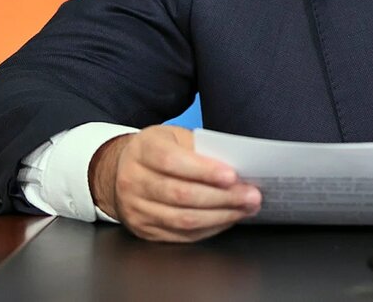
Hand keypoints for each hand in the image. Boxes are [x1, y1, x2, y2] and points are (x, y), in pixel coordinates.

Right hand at [88, 125, 260, 241]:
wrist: (121, 171)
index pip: (173, 162)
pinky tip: (227, 219)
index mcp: (143, 150)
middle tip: (251, 196)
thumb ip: (200, 150)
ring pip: (182, 219)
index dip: (204, 171)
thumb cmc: (158, 150)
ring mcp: (136, 208)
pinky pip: (181, 235)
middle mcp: (133, 180)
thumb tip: (237, 168)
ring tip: (245, 209)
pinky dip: (209, 228)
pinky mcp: (143, 229)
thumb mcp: (175, 137)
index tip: (233, 176)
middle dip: (222, 197)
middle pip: (180, 194)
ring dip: (220, 216)